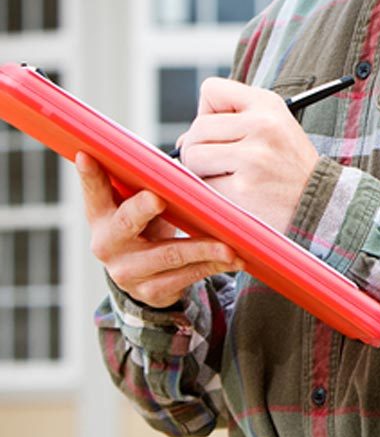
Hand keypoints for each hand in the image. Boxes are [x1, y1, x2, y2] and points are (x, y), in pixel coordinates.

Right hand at [78, 152, 240, 306]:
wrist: (148, 276)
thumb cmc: (148, 225)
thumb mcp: (141, 205)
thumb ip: (151, 182)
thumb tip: (188, 145)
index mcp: (102, 216)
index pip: (94, 192)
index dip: (89, 175)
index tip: (87, 155)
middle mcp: (108, 244)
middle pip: (127, 223)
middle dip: (143, 209)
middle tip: (158, 198)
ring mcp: (128, 271)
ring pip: (169, 255)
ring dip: (202, 248)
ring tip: (228, 244)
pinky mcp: (152, 291)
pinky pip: (187, 276)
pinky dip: (213, 265)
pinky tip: (234, 258)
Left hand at [175, 77, 319, 233]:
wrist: (320, 203)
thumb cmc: (289, 167)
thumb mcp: (273, 128)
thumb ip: (231, 123)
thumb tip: (181, 141)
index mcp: (268, 104)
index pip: (212, 90)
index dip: (209, 112)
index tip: (225, 131)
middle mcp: (262, 124)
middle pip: (197, 127)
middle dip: (200, 147)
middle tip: (223, 163)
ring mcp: (253, 156)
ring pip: (194, 155)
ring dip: (202, 171)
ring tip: (230, 177)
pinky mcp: (243, 187)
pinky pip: (202, 184)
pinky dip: (211, 192)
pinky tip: (235, 194)